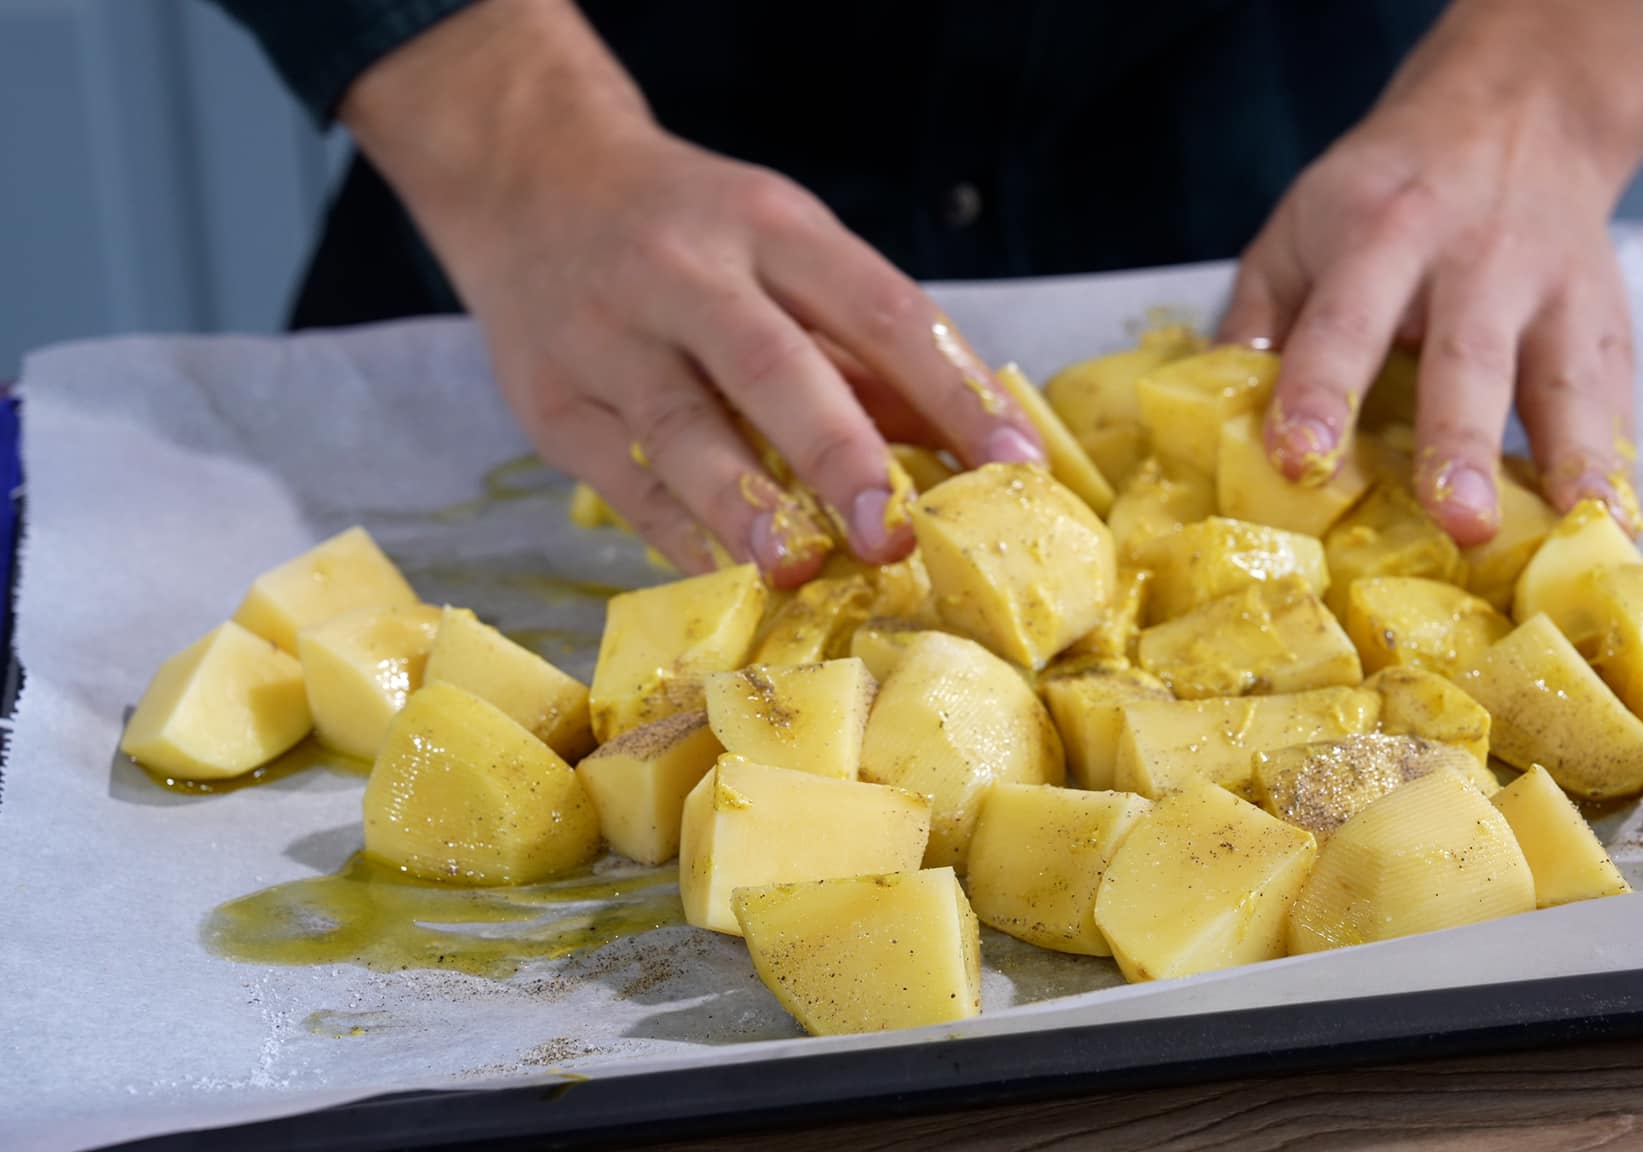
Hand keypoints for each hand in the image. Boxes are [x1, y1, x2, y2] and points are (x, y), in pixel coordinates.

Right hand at [341, 0, 1042, 584]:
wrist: (529, 176)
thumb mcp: (788, 250)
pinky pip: (622, 482)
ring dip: (744, 505)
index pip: (879, 309)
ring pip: (680, 429)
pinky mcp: (550, 402)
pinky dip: (680, 535)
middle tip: (893, 533)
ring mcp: (607, 337)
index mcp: (772, 226)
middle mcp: (685, 272)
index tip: (1014, 465)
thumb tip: (974, 453)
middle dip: (839, 452)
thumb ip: (872, 353)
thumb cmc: (693, 233)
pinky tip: (729, 578)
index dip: (953, 390)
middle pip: (771, 364)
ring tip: (798, 569)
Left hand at [1221, 0, 1642, 542]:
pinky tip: (1617, 526)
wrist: (1519, 113)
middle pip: (1469, 358)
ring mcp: (1555, 294)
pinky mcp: (1608, 326)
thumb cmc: (1384, 195)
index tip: (1299, 461)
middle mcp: (1476, 261)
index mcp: (1382, 233)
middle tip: (1459, 520)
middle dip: (1462, 442)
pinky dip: (1615, 466)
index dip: (1321, 391)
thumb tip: (1216, 417)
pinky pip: (1614, 403)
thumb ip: (1259, 314)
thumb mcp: (1302, 223)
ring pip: (1566, 383)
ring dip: (1571, 463)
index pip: (1346, 320)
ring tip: (1574, 532)